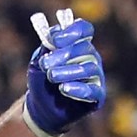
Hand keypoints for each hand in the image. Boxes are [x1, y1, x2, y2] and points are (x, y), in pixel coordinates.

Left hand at [25, 9, 104, 136]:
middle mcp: (91, 57)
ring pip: (89, 68)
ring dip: (68, 71)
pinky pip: (93, 90)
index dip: (72, 32)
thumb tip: (54, 35)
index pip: (84, 29)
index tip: (55, 40)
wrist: (40, 107)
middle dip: (63, 54)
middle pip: (84, 48)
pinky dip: (79, 89)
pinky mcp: (97, 96)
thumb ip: (47, 47)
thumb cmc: (42, 80)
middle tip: (45, 64)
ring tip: (51, 76)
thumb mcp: (39, 60)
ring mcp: (96, 76)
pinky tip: (64, 88)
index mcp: (78, 44)